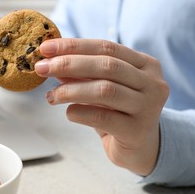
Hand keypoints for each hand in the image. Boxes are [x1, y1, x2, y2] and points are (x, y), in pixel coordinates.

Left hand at [35, 38, 169, 175]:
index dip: (73, 46)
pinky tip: (68, 113)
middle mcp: (152, 83)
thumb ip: (80, 72)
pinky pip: (102, 117)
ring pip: (105, 90)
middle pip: (106, 65)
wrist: (139, 148)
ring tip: (51, 96)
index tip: (45, 48)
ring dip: (71, 90)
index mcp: (145, 64)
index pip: (106, 47)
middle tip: (42, 68)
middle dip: (69, 64)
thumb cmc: (118, 111)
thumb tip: (49, 59)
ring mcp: (148, 107)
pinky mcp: (137, 131)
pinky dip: (80, 112)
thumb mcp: (100, 86)